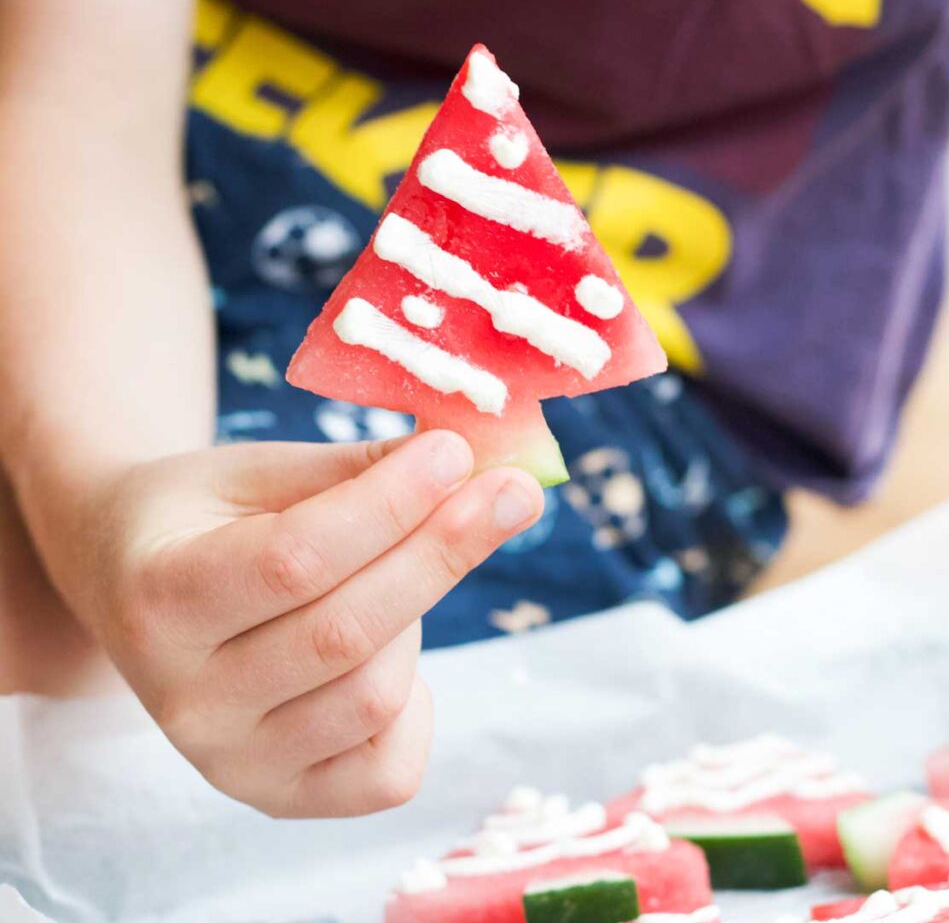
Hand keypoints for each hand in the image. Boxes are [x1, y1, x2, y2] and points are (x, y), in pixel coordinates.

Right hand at [75, 432, 542, 816]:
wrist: (135, 589)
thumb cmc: (205, 518)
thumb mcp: (256, 473)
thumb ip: (353, 471)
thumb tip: (467, 462)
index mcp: (161, 597)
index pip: (297, 559)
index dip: (392, 504)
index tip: (456, 453)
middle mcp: (185, 700)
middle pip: (347, 633)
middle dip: (443, 551)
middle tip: (512, 489)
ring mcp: (231, 763)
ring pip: (376, 696)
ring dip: (418, 616)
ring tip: (402, 569)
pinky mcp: (279, 798)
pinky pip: (388, 772)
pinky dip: (416, 706)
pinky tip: (394, 651)